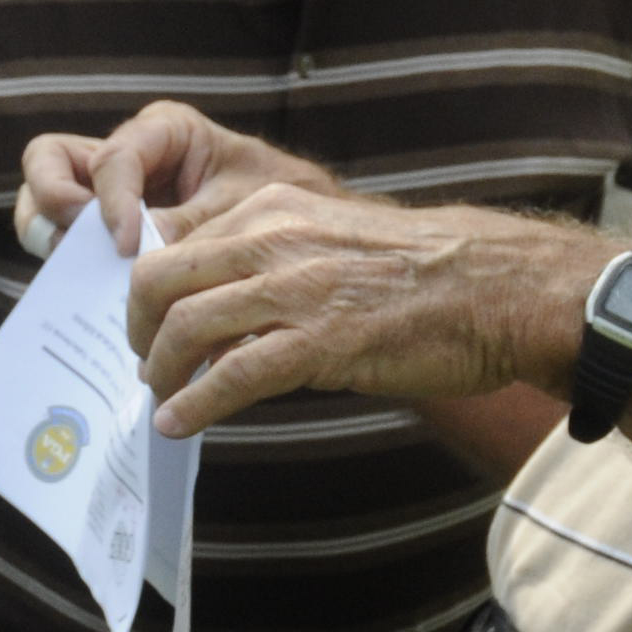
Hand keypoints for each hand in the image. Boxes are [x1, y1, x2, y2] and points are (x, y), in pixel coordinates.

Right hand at [16, 102, 339, 260]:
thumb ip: (189, 227)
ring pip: (42, 199)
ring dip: (50, 235)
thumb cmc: (286, 205)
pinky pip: (63, 240)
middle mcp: (126, 155)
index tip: (128, 246)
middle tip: (76, 246)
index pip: (112, 158)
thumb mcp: (243, 210)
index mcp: (164, 131)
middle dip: (53, 203)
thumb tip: (142, 261)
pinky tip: (94, 296)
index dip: (112, 202)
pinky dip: (67, 264)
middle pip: (48, 161)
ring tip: (78, 271)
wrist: (308, 237)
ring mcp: (109, 194)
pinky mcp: (106, 232)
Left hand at [131, 184, 597, 436]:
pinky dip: (195, 403)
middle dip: (136, 327)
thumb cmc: (420, 271)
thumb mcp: (330, 236)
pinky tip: (180, 423)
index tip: (144, 321)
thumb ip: (272, 258)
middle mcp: (273, 237)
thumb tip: (222, 309)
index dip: (146, 289)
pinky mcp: (320, 339)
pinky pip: (232, 374)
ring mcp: (295, 288)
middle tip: (143, 360)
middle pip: (160, 278)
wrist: (494, 286)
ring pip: (185, 326)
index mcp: (273, 207)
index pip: (175, 241)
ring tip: (161, 397)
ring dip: (160, 370)